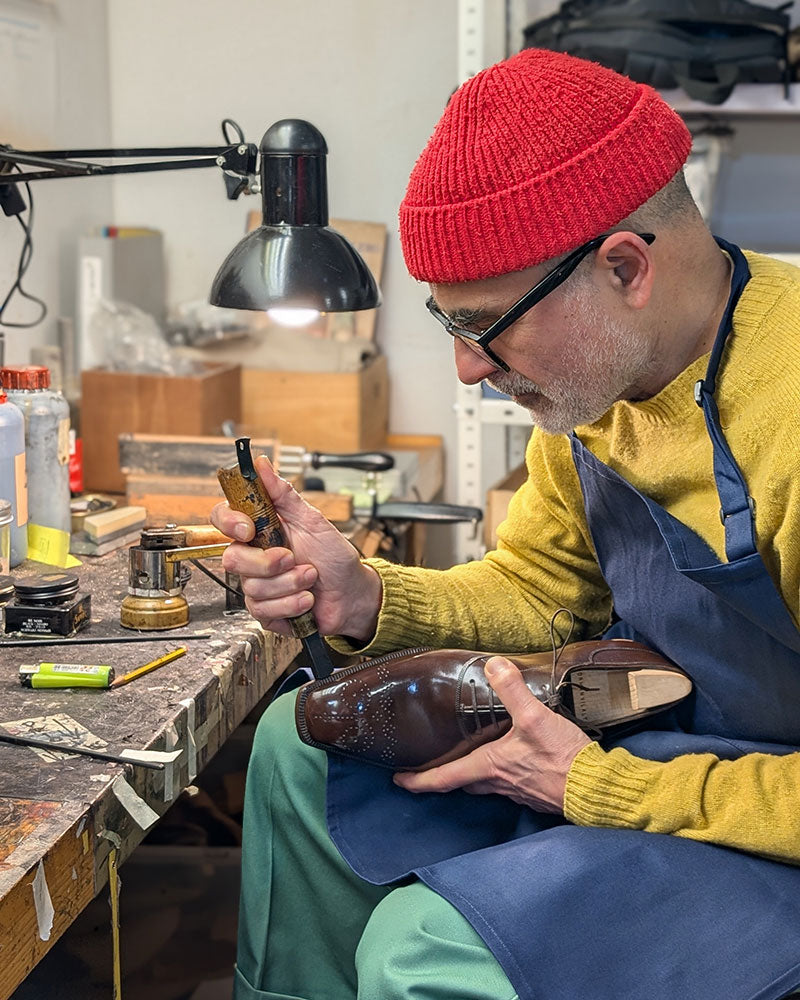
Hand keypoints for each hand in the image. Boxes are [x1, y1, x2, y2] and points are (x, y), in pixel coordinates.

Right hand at [210, 456, 381, 641]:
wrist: (352, 593)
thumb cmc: (335, 557)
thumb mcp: (313, 520)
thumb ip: (284, 494)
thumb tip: (262, 464)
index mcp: (261, 530)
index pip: (223, 519)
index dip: (228, 522)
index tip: (249, 529)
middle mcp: (255, 556)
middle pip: (232, 558)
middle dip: (268, 563)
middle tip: (293, 558)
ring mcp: (259, 585)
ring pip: (252, 588)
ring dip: (289, 584)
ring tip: (310, 578)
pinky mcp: (267, 611)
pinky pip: (263, 611)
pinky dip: (291, 604)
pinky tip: (306, 599)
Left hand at [394, 656, 592, 812]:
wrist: (597, 789)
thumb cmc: (562, 759)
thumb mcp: (534, 718)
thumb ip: (512, 690)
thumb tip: (493, 664)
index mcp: (490, 767)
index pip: (444, 778)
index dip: (418, 780)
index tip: (399, 780)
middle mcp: (500, 783)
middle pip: (464, 782)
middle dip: (446, 776)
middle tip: (431, 768)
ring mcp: (520, 791)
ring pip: (488, 784)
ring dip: (475, 775)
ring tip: (469, 759)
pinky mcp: (539, 793)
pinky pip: (512, 785)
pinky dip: (503, 774)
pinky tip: (512, 761)